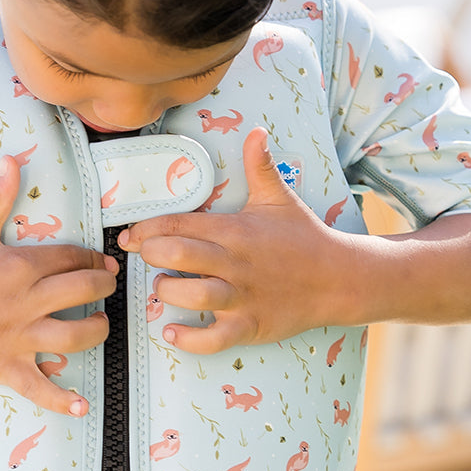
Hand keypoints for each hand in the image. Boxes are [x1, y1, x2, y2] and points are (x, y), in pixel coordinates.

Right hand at [0, 156, 116, 414]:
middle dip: (103, 288)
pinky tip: (82, 403)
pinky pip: (38, 386)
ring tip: (100, 325)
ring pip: (74, 336)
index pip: (72, 257)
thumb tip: (12, 160)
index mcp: (20, 265)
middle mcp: (26, 301)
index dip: (92, 258)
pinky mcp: (2, 365)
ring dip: (96, 331)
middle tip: (107, 288)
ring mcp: (17, 336)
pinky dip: (61, 398)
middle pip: (84, 292)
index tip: (101, 261)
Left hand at [119, 128, 350, 352]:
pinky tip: (171, 334)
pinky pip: (213, 339)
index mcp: (235, 231)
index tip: (130, 235)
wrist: (340, 278)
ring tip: (163, 288)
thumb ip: (260, 165)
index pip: (180, 224)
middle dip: (152, 254)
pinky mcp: (251, 325)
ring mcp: (243, 297)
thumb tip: (256, 131)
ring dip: (168, 292)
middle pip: (180, 255)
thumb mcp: (280, 198)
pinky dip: (188, 340)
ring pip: (194, 296)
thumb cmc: (304, 238)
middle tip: (144, 256)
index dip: (147, 228)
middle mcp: (235, 263)